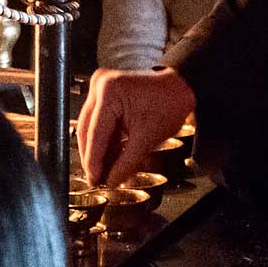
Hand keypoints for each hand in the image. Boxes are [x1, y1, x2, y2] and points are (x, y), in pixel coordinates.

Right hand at [77, 67, 194, 186]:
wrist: (180, 88)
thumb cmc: (169, 103)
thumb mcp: (147, 139)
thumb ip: (126, 164)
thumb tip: (111, 180)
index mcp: (109, 92)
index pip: (95, 134)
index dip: (93, 161)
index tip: (94, 179)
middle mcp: (100, 86)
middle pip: (87, 130)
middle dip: (93, 156)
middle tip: (97, 179)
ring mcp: (102, 88)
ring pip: (91, 127)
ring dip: (99, 150)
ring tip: (104, 171)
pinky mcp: (106, 94)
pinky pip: (100, 121)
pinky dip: (106, 140)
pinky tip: (109, 157)